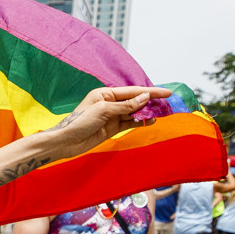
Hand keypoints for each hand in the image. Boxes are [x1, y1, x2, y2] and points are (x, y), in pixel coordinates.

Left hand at [39, 87, 169, 157]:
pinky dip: (140, 122)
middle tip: (168, 104)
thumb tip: (144, 98)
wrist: (66, 142)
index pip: (133, 91)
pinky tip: (150, 121)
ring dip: (147, 113)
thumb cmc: (79, 122)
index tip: (167, 92)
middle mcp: (109, 102)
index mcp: (105, 93)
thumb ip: (126, 105)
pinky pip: (129, 123)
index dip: (151, 91)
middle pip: (135, 101)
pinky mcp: (111, 128)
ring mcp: (111, 116)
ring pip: (134, 112)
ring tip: (161, 114)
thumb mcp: (104, 110)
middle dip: (151, 102)